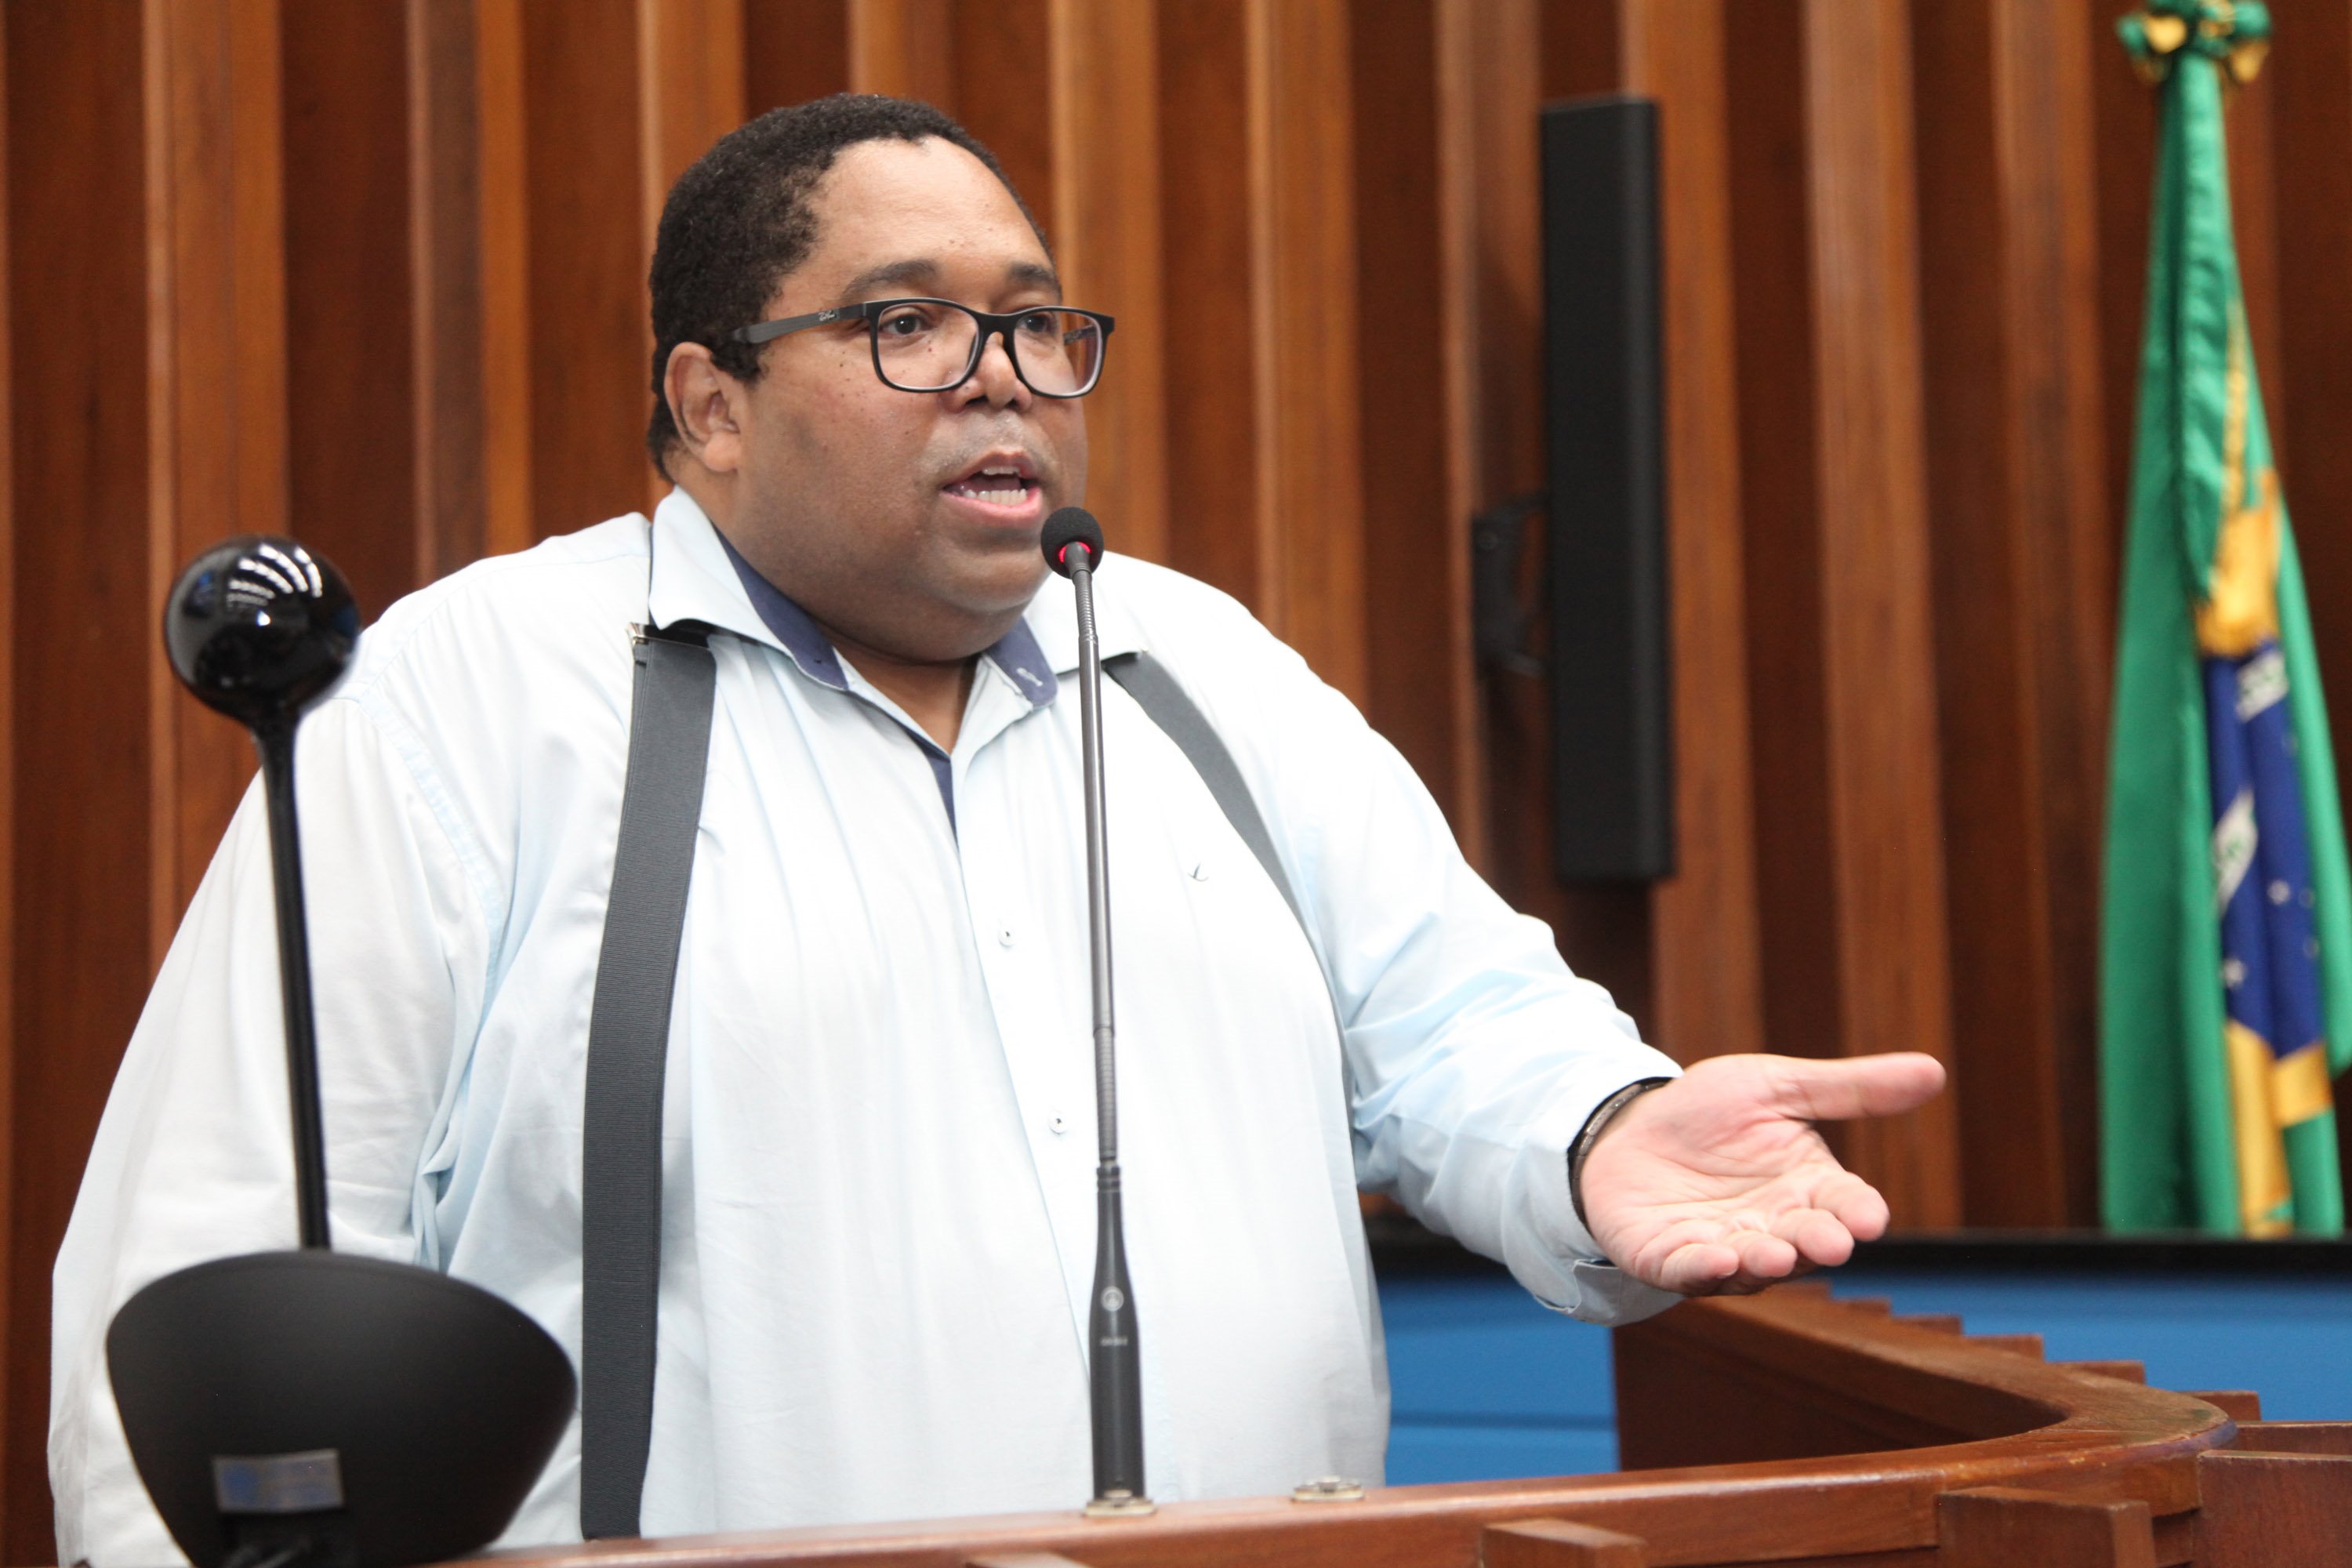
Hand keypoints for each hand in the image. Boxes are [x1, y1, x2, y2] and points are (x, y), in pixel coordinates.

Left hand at [1578, 1052, 1945, 1295]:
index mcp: (1809, 1190)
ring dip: (1763, 1262)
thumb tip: (1936, 1071)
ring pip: (1751, 1266)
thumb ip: (1851, 1089)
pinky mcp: (1668, 1258)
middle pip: (1805, 1244)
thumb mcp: (1780, 1087)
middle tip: (1830, 1243)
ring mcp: (1722, 1248)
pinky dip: (1702, 1269)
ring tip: (1771, 1254)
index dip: (1858, 1214)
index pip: (1846, 1207)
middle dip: (1817, 1244)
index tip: (1870, 1217)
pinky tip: (1716, 1258)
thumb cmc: (1712, 1112)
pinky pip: (1687, 1270)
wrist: (1631, 1125)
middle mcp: (1773, 1228)